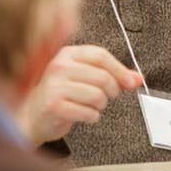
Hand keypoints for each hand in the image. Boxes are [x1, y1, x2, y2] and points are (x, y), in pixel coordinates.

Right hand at [17, 45, 142, 144]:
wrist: (32, 116)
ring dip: (101, 105)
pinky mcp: (53, 106)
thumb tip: (138, 79)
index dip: (120, 70)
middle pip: (102, 77)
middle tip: (106, 97)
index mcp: (67, 54)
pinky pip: (87, 112)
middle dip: (112, 91)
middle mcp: (59, 67)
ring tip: (92, 105)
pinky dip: (92, 116)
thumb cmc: (62, 94)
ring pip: (97, 96)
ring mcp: (54, 86)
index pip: (101, 56)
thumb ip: (112, 74)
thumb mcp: (84, 77)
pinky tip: (84, 115)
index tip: (132, 82)